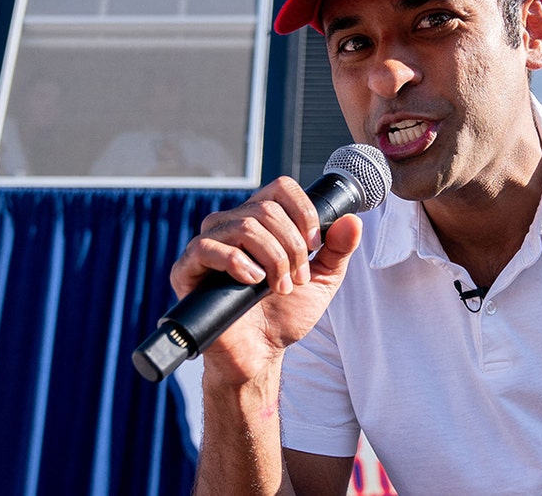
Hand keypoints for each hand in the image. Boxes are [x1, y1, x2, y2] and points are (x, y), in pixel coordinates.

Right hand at [168, 177, 362, 385]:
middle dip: (291, 247)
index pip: (280, 188)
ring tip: (279, 287)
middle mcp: (232, 225)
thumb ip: (337, 250)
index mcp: (261, 221)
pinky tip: (253, 282)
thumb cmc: (285, 315)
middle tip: (297, 279)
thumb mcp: (322, 280)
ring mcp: (208, 245)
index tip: (314, 245)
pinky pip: (209, 247)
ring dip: (272, 258)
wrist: (261, 353)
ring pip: (244, 226)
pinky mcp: (188, 269)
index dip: (303, 211)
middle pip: (266, 209)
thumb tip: (353, 220)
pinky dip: (238, 264)